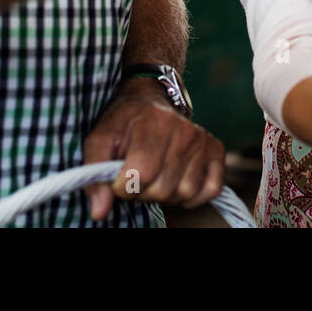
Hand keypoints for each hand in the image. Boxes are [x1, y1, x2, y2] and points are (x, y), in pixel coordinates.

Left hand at [82, 79, 225, 220]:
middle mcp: (183, 130)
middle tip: (137, 177)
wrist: (151, 98)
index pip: (140, 175)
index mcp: (153, 124)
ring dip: (166, 195)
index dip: (123, 187)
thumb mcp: (100, 139)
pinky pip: (211, 189)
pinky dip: (194, 196)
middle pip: (162, 189)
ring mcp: (202, 140)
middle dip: (143, 192)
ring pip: (185, 193)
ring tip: (156, 178)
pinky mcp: (216, 150)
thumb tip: (99, 212)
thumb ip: (95, 174)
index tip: (118, 178)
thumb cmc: (124, 123)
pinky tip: (177, 182)